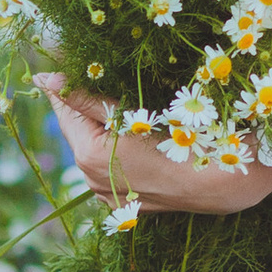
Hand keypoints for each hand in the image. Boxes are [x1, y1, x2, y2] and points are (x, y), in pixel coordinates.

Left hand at [36, 75, 271, 214]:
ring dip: (102, 128)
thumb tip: (47, 81)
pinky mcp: (128, 206)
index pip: (66, 111)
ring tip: (119, 105)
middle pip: (80, 131)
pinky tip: (133, 137)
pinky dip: (117, 151)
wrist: (224, 183)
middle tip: (92, 77)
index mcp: (90, 156)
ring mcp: (111, 197)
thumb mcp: (134, 113)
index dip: (64, 86)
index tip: (58, 65)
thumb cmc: (183, 139)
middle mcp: (94, 181)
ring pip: (96, 150)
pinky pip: (112, 170)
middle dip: (86, 106)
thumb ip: (89, 97)